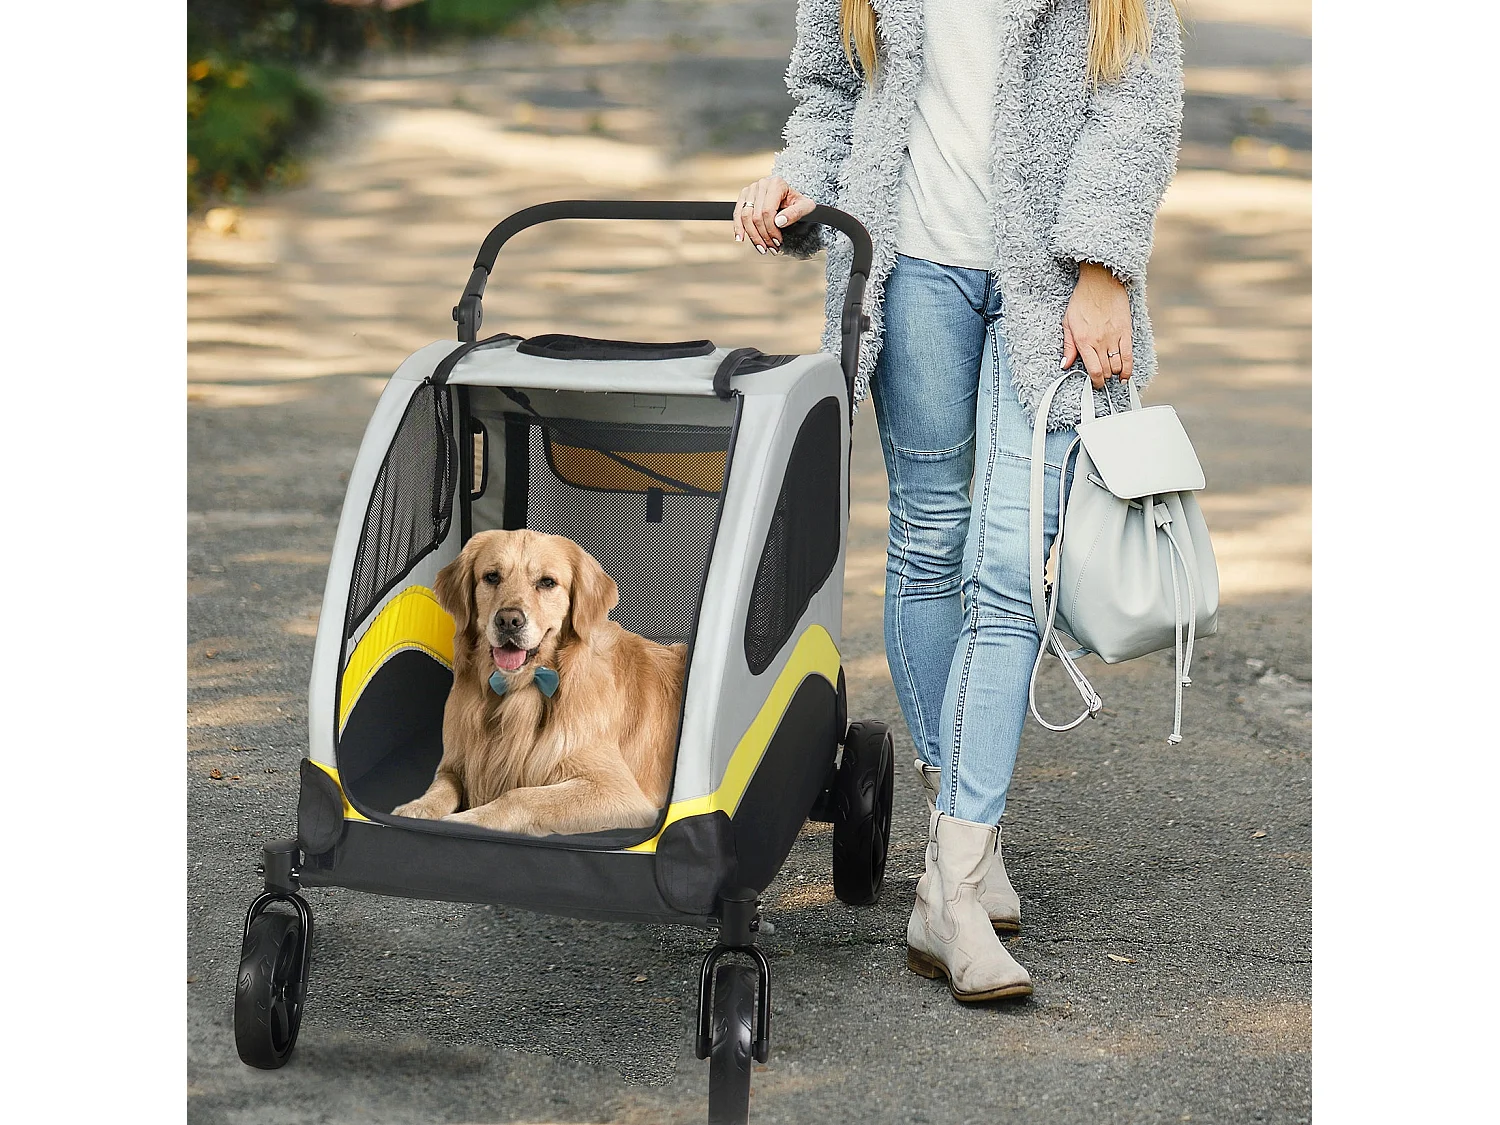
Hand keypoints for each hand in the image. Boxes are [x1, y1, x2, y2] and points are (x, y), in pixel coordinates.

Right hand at [733, 175, 815, 254]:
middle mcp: (762, 184)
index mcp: (776, 184)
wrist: (790, 195)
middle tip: (771, 248)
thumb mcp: (805, 206)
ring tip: (761, 247)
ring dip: (752, 235)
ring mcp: (751, 189)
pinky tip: (741, 238)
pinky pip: (738, 213)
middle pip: (756, 216)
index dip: (771, 230)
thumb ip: (796, 213)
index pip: (767, 211)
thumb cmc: (797, 201)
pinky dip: (738, 227)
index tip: (777, 241)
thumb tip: (779, 222)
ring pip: (745, 216)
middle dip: (763, 236)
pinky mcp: (744, 196)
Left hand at [1061, 262, 1132, 388]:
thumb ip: (1068, 346)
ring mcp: (1114, 337)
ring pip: (1118, 365)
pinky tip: (1125, 375)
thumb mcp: (1068, 323)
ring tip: (1112, 375)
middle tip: (1102, 379)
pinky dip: (1128, 368)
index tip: (1095, 384)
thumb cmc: (1082, 300)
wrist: (1100, 282)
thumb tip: (1065, 365)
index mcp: (1084, 341)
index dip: (1095, 382)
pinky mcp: (1126, 331)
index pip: (1093, 370)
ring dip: (1115, 374)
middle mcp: (1100, 341)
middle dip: (1104, 379)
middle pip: (1106, 370)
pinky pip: (1129, 355)